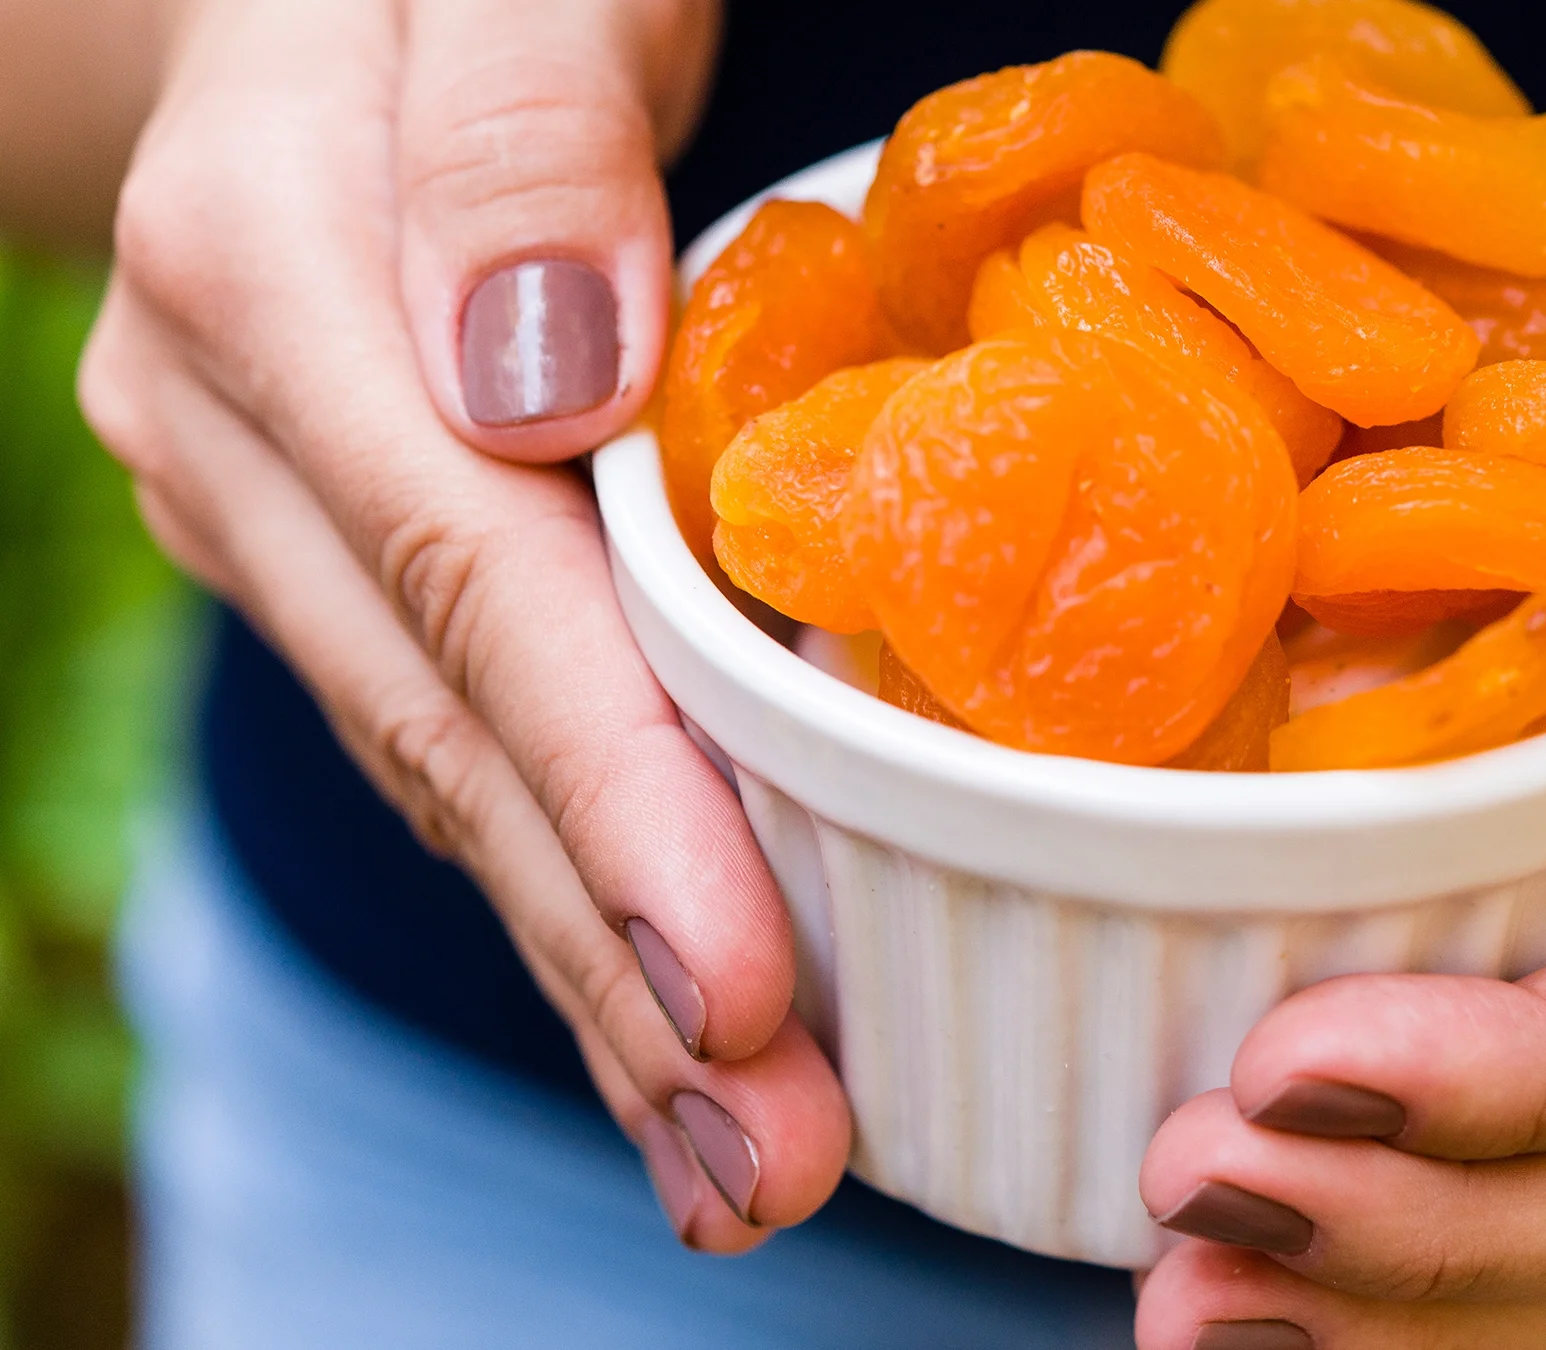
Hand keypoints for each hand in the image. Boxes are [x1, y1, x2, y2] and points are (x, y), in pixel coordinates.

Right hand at [77, 0, 847, 1250]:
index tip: (738, 995)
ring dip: (593, 973)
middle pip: (449, 733)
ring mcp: (269, 493)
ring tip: (736, 1158)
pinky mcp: (339, 531)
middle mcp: (236, 423)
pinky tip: (662, 1004)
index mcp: (272, 280)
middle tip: (767, 1168)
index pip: (473, 593)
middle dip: (614, 966)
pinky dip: (570, 871)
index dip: (612, 805)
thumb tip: (533, 382)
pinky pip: (461, 725)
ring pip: (444, 766)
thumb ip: (513, 136)